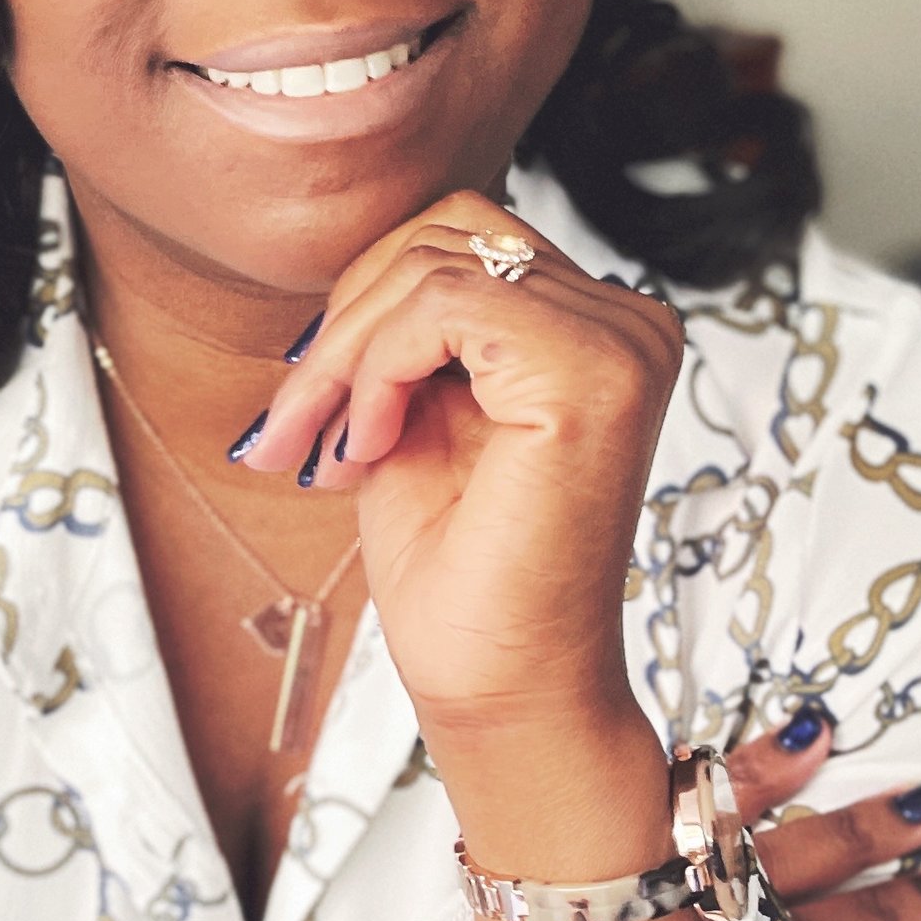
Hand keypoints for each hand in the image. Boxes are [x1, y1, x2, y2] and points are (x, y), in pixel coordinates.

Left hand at [234, 196, 683, 779]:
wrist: (502, 690)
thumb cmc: (462, 577)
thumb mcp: (416, 417)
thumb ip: (408, 332)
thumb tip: (351, 261)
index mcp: (599, 327)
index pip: (463, 233)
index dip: (366, 303)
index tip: (309, 405)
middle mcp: (629, 323)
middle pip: (447, 231)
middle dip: (345, 326)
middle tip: (291, 431)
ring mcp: (620, 343)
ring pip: (433, 266)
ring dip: (346, 359)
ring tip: (328, 452)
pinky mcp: (592, 374)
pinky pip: (442, 306)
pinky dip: (376, 371)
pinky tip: (369, 449)